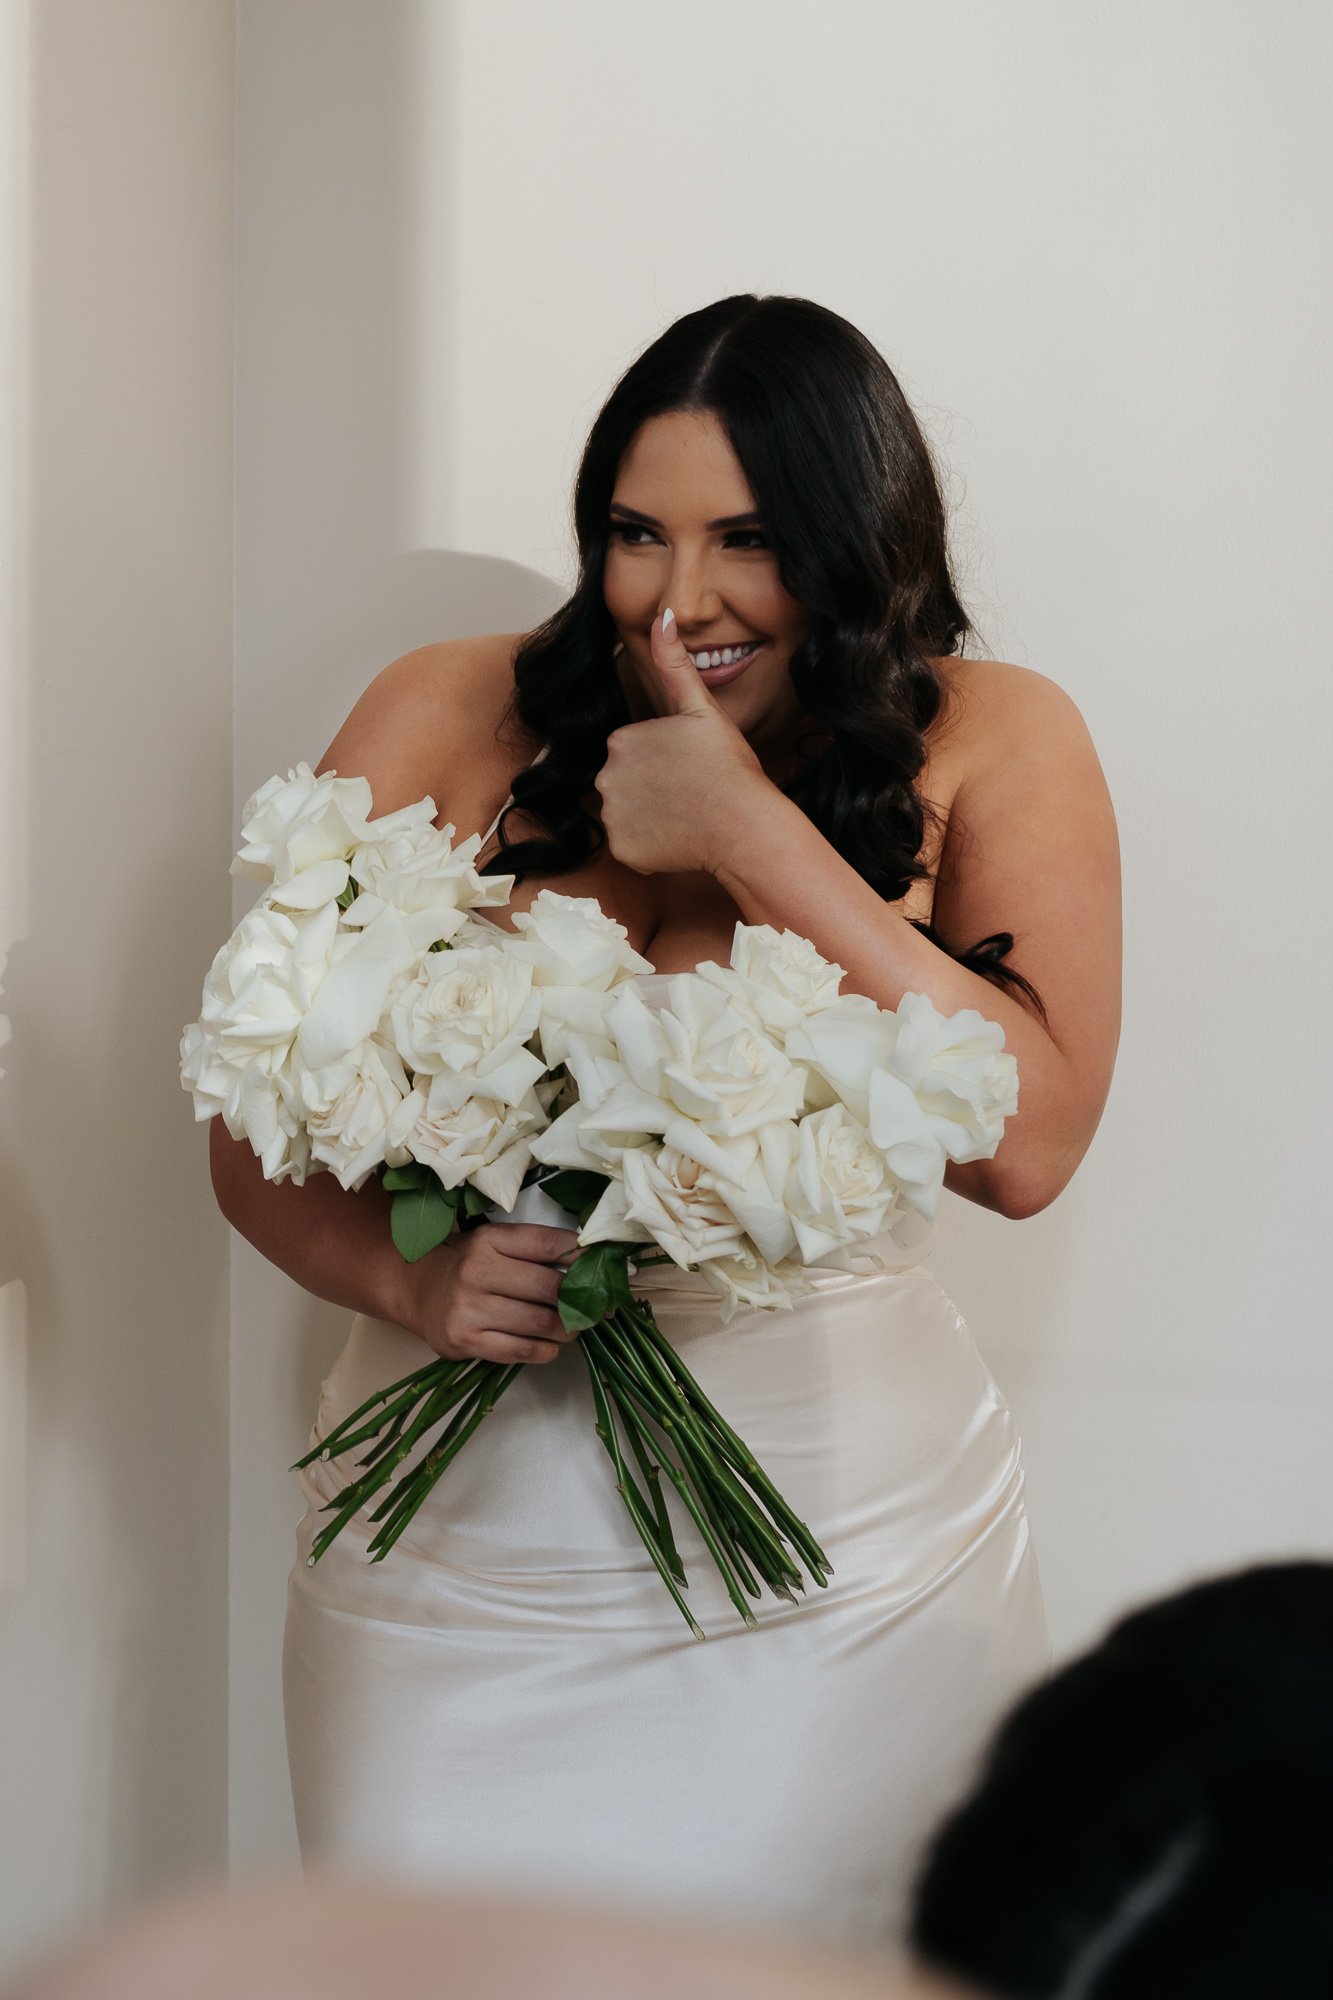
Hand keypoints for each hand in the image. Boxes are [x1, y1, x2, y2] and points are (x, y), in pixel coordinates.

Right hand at [402, 1223, 583, 1366]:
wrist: (417, 1290)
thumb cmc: (468, 1265)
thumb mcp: (495, 1244)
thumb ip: (537, 1251)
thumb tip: (593, 1265)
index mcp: (490, 1240)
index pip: (548, 1245)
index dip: (583, 1256)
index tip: (606, 1268)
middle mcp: (476, 1271)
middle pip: (548, 1287)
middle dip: (579, 1300)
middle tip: (594, 1307)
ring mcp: (468, 1308)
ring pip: (540, 1323)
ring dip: (567, 1329)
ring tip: (572, 1328)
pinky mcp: (465, 1340)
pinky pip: (521, 1350)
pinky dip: (546, 1350)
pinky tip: (550, 1345)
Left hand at [595, 609, 768, 875]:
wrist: (742, 823)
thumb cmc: (727, 765)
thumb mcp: (701, 707)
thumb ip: (674, 664)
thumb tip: (661, 615)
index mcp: (620, 740)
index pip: (633, 753)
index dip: (663, 761)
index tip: (689, 767)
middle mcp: (605, 776)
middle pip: (625, 784)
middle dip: (651, 789)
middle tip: (690, 793)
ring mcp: (612, 816)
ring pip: (628, 816)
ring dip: (650, 818)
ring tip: (687, 815)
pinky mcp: (621, 850)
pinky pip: (632, 847)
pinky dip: (651, 847)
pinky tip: (679, 838)